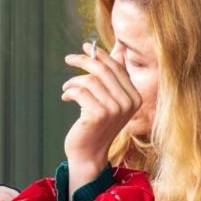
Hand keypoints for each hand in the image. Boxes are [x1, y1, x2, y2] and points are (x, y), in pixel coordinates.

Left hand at [62, 42, 140, 190]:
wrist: (88, 153)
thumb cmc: (96, 125)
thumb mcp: (110, 101)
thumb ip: (113, 79)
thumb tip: (117, 50)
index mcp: (135, 97)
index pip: (117, 68)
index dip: (101, 55)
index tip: (87, 47)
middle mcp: (128, 102)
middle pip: (103, 70)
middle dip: (84, 61)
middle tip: (69, 59)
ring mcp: (114, 109)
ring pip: (90, 80)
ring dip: (73, 81)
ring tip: (66, 88)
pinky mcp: (98, 114)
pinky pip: (80, 91)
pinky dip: (69, 91)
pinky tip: (66, 97)